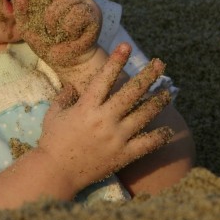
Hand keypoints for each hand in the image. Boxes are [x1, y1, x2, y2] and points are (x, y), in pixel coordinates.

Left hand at [12, 0, 101, 68]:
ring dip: (53, 16)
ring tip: (52, 31)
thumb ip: (22, 9)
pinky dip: (66, 26)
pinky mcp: (95, 16)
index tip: (35, 0)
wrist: (68, 62)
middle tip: (43, 17)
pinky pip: (78, 13)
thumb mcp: (28, 26)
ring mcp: (87, 2)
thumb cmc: (47, 42)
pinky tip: (65, 35)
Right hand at [33, 43, 173, 194]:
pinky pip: (146, 144)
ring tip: (168, 92)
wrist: (56, 173)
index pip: (104, 78)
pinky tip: (168, 130)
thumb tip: (72, 86)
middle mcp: (104, 119)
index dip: (116, 60)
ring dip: (157, 102)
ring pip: (143, 115)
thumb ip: (63, 98)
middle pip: (131, 93)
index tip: (126, 46)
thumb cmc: (52, 143)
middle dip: (148, 76)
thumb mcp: (53, 115)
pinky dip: (159, 136)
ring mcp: (116, 137)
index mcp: (86, 106)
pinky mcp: (123, 155)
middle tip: (160, 64)